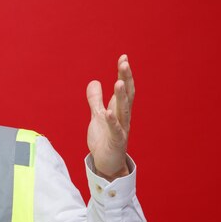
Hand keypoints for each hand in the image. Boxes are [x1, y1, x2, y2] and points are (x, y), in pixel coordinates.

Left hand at [86, 54, 134, 179]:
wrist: (106, 163)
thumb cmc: (104, 139)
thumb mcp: (97, 116)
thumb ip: (96, 100)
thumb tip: (94, 81)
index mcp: (120, 110)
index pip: (125, 89)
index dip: (124, 74)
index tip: (123, 58)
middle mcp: (124, 118)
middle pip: (127, 95)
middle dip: (125, 79)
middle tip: (124, 63)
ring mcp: (121, 130)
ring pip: (124, 111)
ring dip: (121, 96)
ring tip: (118, 82)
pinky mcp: (116, 142)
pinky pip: (116, 131)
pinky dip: (112, 121)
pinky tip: (108, 112)